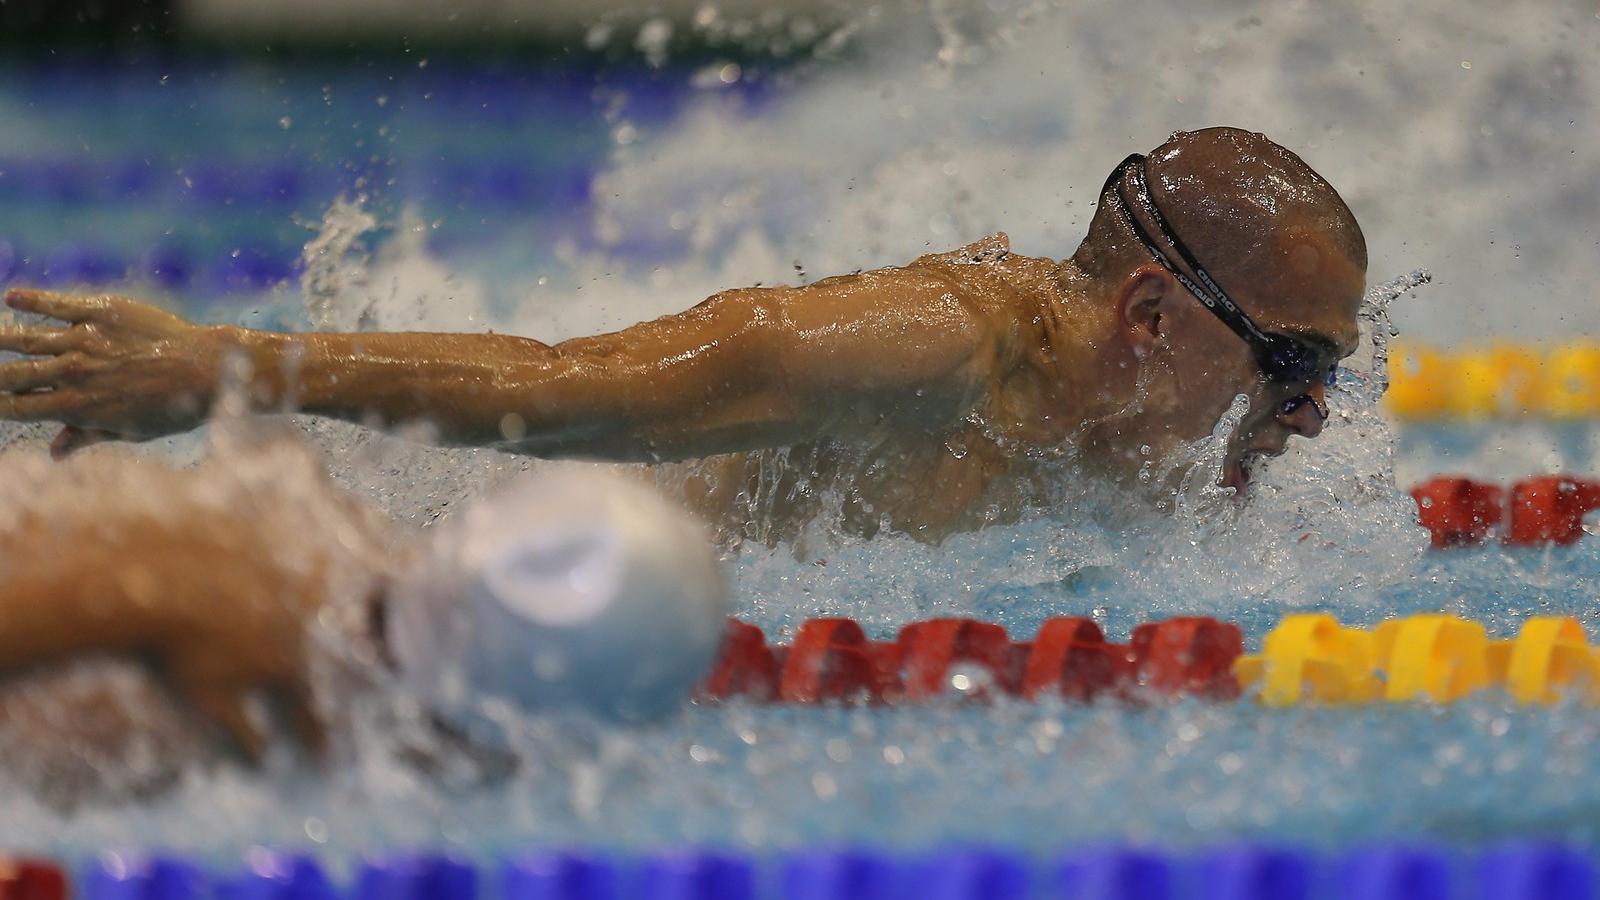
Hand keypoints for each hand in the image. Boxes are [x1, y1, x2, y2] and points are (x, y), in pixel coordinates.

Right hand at [0, 288, 225, 456]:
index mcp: (77, 406)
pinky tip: (12, 296)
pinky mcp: (101, 312)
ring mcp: (84, 340)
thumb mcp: (130, 431)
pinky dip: (33, 300)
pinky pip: (58, 305)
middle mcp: (73, 372)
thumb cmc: (174, 408)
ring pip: (26, 337)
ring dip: (1, 335)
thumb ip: (87, 436)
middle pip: (14, 373)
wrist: (208, 369)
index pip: (18, 406)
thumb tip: (54, 453)